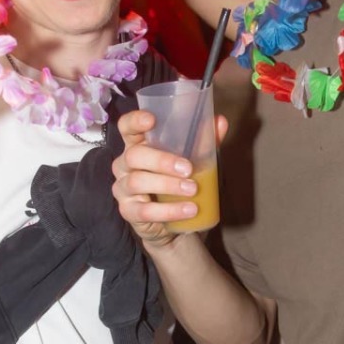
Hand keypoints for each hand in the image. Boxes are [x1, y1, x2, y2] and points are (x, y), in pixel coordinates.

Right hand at [112, 108, 226, 248]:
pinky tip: (188, 210)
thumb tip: (221, 122)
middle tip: (188, 169)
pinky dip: (169, 210)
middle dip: (161, 161)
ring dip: (168, 185)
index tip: (151, 119)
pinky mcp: (128, 211)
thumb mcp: (191, 160)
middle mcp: (124, 164)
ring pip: (137, 182)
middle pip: (134, 155)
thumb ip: (203, 141)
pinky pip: (144, 211)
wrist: (172, 223)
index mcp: (138, 145)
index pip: (126, 127)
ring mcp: (123, 188)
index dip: (134, 121)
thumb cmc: (176, 182)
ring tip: (193, 190)